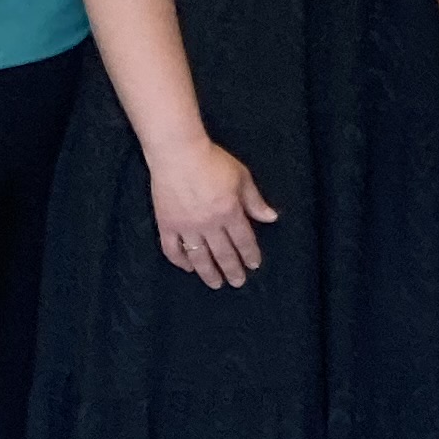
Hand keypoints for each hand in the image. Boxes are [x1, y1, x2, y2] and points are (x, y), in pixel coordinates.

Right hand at [149, 136, 277, 288]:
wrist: (178, 153)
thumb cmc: (213, 160)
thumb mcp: (241, 177)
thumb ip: (254, 200)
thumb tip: (271, 218)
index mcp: (230, 212)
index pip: (243, 240)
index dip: (250, 254)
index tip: (254, 266)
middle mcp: (209, 224)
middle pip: (223, 253)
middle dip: (232, 269)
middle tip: (238, 282)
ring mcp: (186, 227)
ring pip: (199, 257)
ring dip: (209, 273)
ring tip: (216, 284)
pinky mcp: (166, 225)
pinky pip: (172, 249)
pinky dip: (180, 261)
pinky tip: (188, 268)